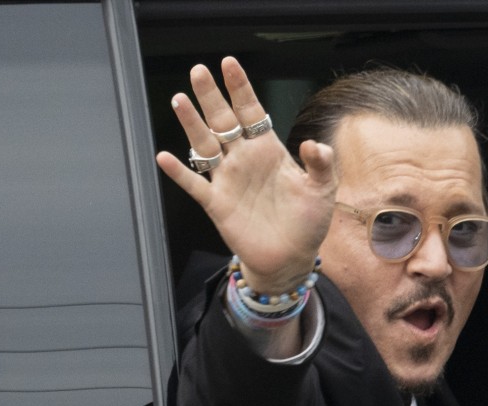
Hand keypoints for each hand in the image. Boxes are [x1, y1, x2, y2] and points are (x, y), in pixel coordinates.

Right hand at [155, 56, 337, 294]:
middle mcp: (244, 160)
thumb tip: (314, 145)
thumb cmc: (308, 222)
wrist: (291, 258)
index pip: (251, 112)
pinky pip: (194, 184)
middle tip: (199, 71)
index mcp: (269, 150)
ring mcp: (228, 180)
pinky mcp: (217, 204)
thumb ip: (321, 164)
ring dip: (192, 124)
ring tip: (180, 100)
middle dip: (211, 96)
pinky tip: (164, 157)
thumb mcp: (322, 190)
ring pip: (204, 145)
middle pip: (223, 121)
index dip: (240, 88)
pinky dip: (179, 172)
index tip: (229, 63)